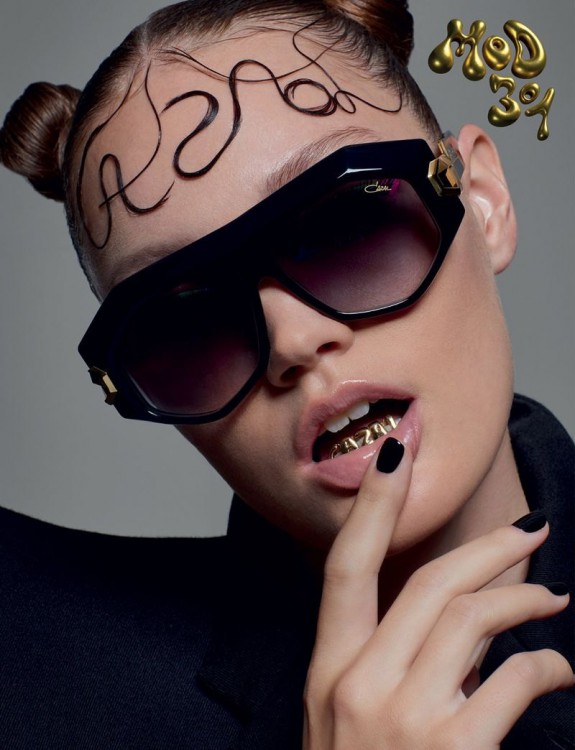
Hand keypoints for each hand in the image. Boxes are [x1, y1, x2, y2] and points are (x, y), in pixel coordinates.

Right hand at [303, 439, 572, 748]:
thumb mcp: (345, 725)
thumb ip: (382, 668)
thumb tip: (447, 622)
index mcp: (328, 672)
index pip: (344, 566)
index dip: (373, 506)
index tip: (397, 454)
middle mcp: (358, 682)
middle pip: (429, 583)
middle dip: (486, 548)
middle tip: (530, 530)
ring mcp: (403, 716)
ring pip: (473, 618)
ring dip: (525, 599)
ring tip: (554, 598)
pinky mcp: (452, 749)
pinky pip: (513, 679)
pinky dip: (546, 664)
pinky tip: (558, 668)